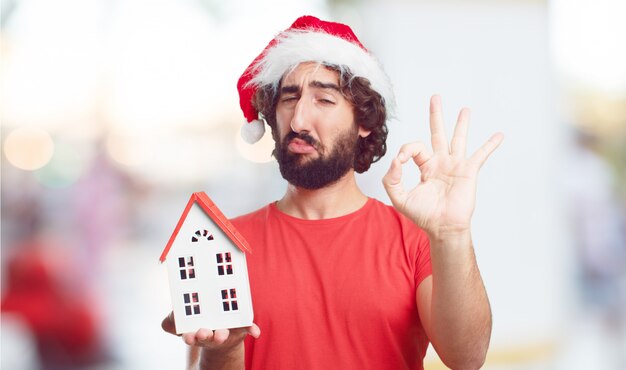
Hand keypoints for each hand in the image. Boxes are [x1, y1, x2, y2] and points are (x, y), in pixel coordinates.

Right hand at [161, 311, 260, 348]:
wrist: (222, 337)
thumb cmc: (200, 323)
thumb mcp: (182, 322)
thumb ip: (171, 321)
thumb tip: (170, 317)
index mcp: (195, 332)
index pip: (190, 336)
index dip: (189, 337)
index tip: (187, 336)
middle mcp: (210, 334)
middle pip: (205, 336)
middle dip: (203, 335)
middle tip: (202, 333)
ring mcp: (225, 331)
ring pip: (222, 334)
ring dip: (221, 335)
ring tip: (220, 335)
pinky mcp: (240, 328)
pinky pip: (247, 328)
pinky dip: (252, 329)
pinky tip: (256, 332)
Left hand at [382, 95, 502, 236]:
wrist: (442, 228)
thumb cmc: (423, 215)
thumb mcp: (399, 197)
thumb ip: (392, 178)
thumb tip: (395, 160)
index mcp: (426, 167)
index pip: (414, 148)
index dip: (405, 151)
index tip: (400, 161)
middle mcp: (441, 163)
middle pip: (438, 133)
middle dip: (436, 115)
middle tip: (435, 98)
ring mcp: (456, 166)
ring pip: (458, 139)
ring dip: (462, 124)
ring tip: (465, 110)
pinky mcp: (468, 172)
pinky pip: (480, 155)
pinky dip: (490, 145)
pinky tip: (499, 135)